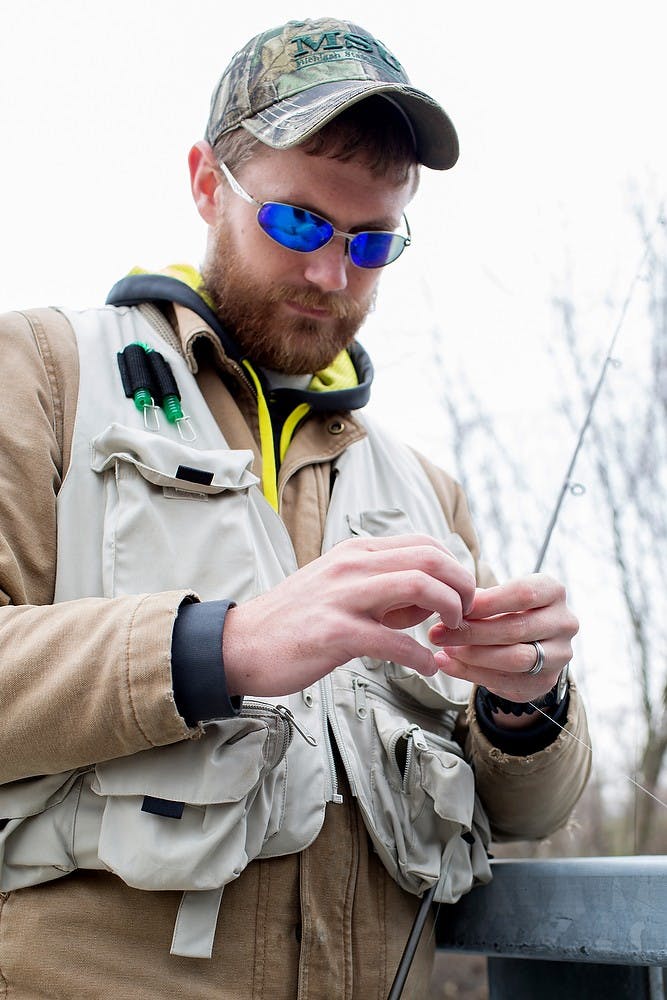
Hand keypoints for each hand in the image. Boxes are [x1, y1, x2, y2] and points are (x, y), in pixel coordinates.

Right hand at [223, 534, 476, 696]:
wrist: (240, 645)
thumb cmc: (294, 621)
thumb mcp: (339, 590)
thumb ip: (384, 593)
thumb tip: (427, 604)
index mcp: (355, 552)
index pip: (425, 543)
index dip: (455, 568)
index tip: (462, 595)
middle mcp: (351, 566)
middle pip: (429, 558)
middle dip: (462, 585)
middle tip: (467, 613)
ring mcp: (342, 597)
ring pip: (418, 586)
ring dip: (448, 610)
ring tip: (450, 633)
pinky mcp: (334, 632)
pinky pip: (393, 640)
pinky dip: (420, 655)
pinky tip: (426, 666)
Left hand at [428, 574, 577, 706]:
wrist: (529, 644)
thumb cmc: (506, 611)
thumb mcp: (497, 598)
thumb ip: (478, 601)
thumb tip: (449, 605)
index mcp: (553, 592)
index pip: (524, 594)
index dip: (488, 602)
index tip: (456, 607)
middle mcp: (564, 623)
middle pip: (517, 628)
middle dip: (473, 632)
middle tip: (438, 633)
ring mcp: (560, 655)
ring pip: (515, 659)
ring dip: (473, 655)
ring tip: (444, 650)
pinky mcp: (546, 681)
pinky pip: (508, 681)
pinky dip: (473, 674)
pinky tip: (449, 665)